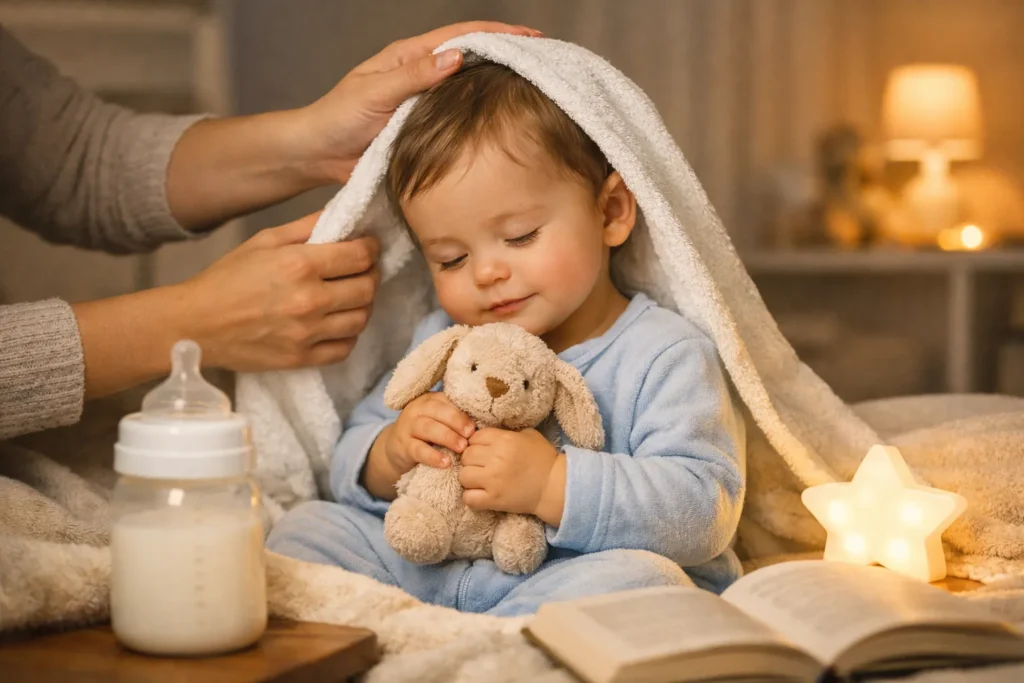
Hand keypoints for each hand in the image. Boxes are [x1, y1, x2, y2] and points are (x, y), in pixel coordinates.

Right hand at [175, 213, 379, 370]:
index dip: (371, 249)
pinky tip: (338, 323)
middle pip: (367, 288)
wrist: (195, 325)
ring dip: (363, 305)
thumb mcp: (264, 241)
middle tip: (363, 271)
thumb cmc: (227, 278)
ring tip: (352, 296)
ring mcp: (307, 333)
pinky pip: (344, 348)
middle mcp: (309, 300)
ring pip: (361, 319)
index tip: (368, 247)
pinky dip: (349, 335)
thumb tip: (342, 215)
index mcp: (299, 265)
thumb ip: (305, 227)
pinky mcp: (301, 358)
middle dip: (371, 275)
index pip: (360, 256)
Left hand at [295, 21, 542, 183]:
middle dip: (508, 55)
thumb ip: (414, 76)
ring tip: (535, 89)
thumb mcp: (374, 93)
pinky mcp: (425, 130)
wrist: (317, 155)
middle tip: (544, 62)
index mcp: (409, 57)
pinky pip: (459, 118)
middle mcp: (421, 75)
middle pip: (472, 58)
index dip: (498, 35)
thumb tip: (457, 56)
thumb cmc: (337, 119)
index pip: (461, 37)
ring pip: (469, 88)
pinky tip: (503, 122)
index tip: (531, 40)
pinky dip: (483, 115)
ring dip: (499, 85)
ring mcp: (425, 103)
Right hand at [383, 392, 475, 473]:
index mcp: (430, 400)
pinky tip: (446, 463)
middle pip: (437, 411)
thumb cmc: (426, 435)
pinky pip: (418, 450)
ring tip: (462, 448)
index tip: (475, 426)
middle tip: (470, 435)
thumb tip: (482, 425)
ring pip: (428, 428)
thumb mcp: (439, 422)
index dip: (462, 414)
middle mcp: (417, 409)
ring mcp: (408, 426)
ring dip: (447, 437)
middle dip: (456, 422)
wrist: (396, 449)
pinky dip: (433, 456)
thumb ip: (455, 420)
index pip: (447, 402)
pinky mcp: (403, 446)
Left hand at [459, 428, 563, 521]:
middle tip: (481, 466)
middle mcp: (496, 458)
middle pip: (466, 455)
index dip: (476, 443)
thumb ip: (507, 432)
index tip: (483, 450)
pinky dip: (471, 497)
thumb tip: (489, 435)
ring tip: (479, 480)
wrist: (555, 486)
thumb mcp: (529, 435)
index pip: (475, 437)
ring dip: (469, 478)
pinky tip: (479, 494)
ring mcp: (493, 480)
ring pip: (463, 476)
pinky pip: (468, 498)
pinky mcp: (493, 499)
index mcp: (504, 440)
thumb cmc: (543, 459)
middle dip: (471, 460)